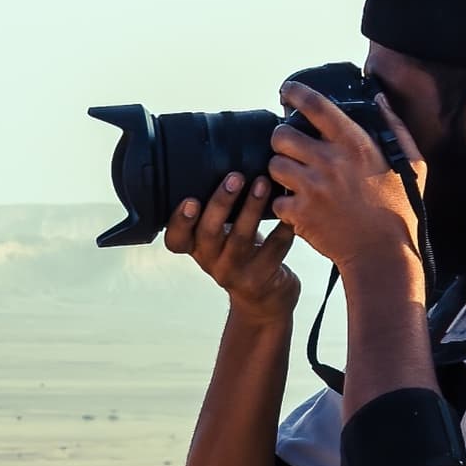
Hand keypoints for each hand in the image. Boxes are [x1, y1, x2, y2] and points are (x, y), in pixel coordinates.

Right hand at [162, 169, 298, 321]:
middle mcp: (211, 261)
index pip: (176, 239)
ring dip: (252, 208)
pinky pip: (274, 248)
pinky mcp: (261, 278)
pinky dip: (283, 226)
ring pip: (242, 239)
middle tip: (235, 177)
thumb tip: (229, 165)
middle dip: (221, 203)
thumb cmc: (242, 254)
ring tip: (263, 183)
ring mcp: (236, 272)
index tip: (190, 200)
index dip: (179, 221)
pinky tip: (290, 207)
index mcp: (196, 248)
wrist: (264, 300)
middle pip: (209, 233)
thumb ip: (219, 213)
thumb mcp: (222, 238)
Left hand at [266, 83, 427, 288]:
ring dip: (281, 170)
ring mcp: (311, 188)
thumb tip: (379, 98)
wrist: (383, 255)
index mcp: (355, 144)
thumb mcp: (411, 164)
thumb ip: (395, 127)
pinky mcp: (299, 214)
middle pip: (281, 135)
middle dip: (283, 139)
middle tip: (291, 147)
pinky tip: (298, 206)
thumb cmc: (400, 210)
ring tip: (295, 178)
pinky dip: (283, 203)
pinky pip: (276, 200)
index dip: (296, 93)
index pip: (316, 106)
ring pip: (274, 165)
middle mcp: (329, 162)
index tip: (287, 91)